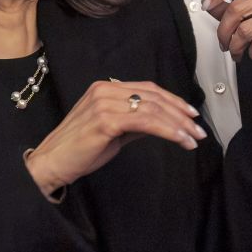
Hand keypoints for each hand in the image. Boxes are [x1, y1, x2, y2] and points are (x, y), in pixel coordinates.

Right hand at [25, 80, 206, 196]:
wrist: (52, 163)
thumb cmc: (78, 150)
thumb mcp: (112, 131)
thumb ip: (134, 123)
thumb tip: (160, 123)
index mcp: (104, 89)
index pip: (147, 89)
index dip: (173, 100)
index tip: (191, 114)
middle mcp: (104, 90)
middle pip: (153, 97)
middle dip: (180, 113)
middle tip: (198, 130)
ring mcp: (104, 104)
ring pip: (152, 108)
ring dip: (178, 124)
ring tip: (193, 138)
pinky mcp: (105, 121)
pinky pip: (145, 122)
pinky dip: (167, 130)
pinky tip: (180, 140)